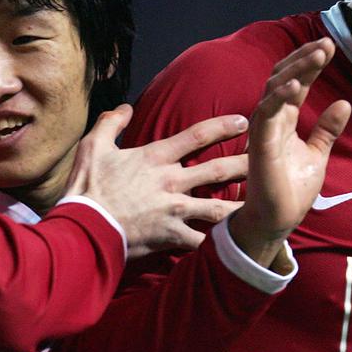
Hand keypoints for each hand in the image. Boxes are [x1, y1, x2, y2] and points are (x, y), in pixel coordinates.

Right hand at [66, 105, 249, 259]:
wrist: (81, 229)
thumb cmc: (85, 188)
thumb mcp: (92, 147)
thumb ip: (111, 124)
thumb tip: (126, 108)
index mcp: (155, 157)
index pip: (197, 135)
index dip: (223, 126)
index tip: (245, 121)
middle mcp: (171, 182)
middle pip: (218, 169)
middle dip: (247, 163)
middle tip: (269, 158)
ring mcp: (174, 210)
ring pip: (219, 207)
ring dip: (243, 205)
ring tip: (266, 203)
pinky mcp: (171, 237)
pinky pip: (202, 241)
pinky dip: (220, 243)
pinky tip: (239, 244)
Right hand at [229, 38, 351, 268]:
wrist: (278, 220)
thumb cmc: (292, 189)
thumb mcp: (317, 153)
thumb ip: (327, 130)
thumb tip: (344, 103)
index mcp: (284, 119)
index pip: (296, 82)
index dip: (310, 63)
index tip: (329, 47)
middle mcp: (271, 119)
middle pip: (283, 77)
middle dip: (304, 58)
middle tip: (326, 44)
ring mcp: (264, 129)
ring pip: (274, 88)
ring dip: (296, 70)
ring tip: (318, 55)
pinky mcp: (260, 144)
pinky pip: (266, 113)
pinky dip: (279, 96)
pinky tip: (296, 85)